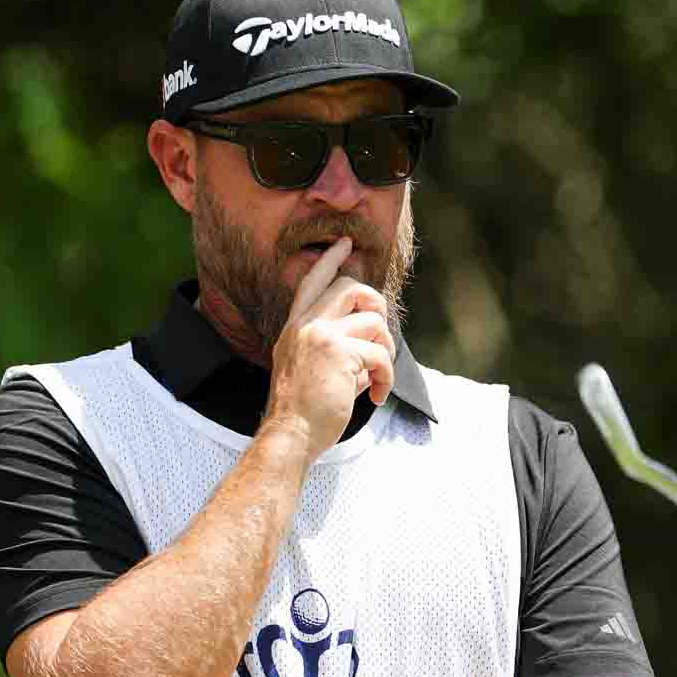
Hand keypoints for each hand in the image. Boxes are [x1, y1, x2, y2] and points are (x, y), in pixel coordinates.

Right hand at [262, 238, 396, 459]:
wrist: (290, 434)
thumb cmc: (303, 410)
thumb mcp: (311, 369)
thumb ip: (337, 348)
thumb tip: (373, 343)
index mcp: (295, 327)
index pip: (313, 282)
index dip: (330, 260)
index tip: (345, 243)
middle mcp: (305, 325)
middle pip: (352, 288)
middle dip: (377, 305)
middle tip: (381, 336)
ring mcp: (321, 335)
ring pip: (375, 322)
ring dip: (386, 352)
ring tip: (378, 377)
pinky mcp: (340, 353)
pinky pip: (381, 354)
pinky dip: (386, 377)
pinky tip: (377, 396)